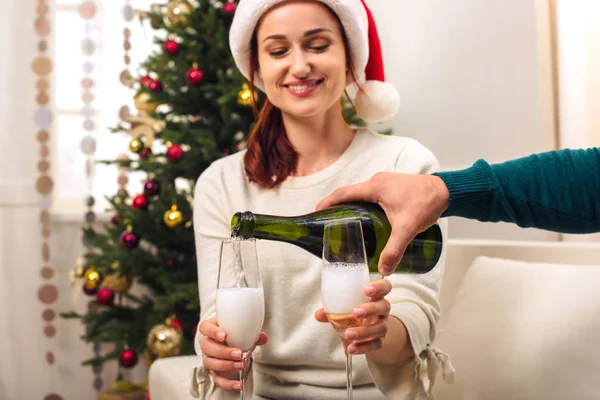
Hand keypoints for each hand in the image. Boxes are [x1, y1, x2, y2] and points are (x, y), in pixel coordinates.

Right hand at [198, 317, 267, 390]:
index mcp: (210, 328)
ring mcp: (208, 358)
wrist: (230, 342)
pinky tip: (238, 384)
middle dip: (224, 352)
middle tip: (239, 354)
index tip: (224, 335)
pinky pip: (218, 379)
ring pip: (211, 363)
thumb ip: (251, 332)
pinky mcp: (214, 371)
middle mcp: (206, 343)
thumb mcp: (240, 329)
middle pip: (208, 347)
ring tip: (241, 365)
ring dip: (226, 365)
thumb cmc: (232, 332)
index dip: (212, 331)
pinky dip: (228, 384)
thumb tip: (262, 338)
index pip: (205, 328)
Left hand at [315, 279, 391, 354]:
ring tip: (348, 334)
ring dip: (364, 331)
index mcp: (375, 296)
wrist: (370, 332)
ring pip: (380, 327)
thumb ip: (333, 308)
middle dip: (370, 309)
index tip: (366, 289)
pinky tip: (351, 349)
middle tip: (356, 312)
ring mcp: (383, 325)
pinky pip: (376, 344)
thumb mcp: (347, 307)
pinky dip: (363, 347)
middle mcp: (382, 310)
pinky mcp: (381, 340)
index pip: (384, 286)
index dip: (379, 286)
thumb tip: (318, 314)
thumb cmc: (356, 312)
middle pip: (384, 306)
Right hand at [316, 172, 448, 274]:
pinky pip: (369, 195)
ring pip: (359, 194)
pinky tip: (364, 220)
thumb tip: (383, 270)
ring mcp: (383, 183)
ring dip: (349, 205)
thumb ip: (394, 250)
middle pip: (348, 193)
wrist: (447, 191)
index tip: (315, 213)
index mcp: (374, 187)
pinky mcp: (390, 187)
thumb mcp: (407, 228)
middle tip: (327, 224)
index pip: (342, 193)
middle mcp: (376, 181)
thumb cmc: (426, 203)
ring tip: (342, 224)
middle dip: (335, 207)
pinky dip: (361, 205)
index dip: (326, 203)